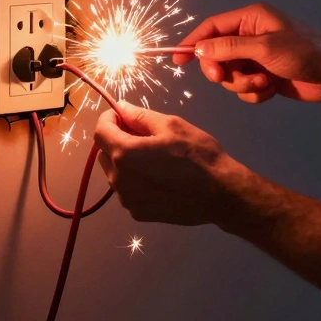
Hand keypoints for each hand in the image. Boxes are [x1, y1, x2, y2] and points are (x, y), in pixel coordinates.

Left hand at [92, 101, 244, 225]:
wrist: (220, 194)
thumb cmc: (198, 155)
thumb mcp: (171, 126)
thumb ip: (140, 116)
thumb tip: (120, 107)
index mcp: (124, 154)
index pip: (100, 131)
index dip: (109, 119)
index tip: (123, 115)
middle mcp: (119, 179)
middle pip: (104, 153)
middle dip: (117, 140)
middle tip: (143, 135)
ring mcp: (127, 199)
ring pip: (115, 173)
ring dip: (125, 161)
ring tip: (154, 158)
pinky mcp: (138, 213)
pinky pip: (127, 190)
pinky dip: (135, 181)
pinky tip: (159, 178)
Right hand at [174, 3, 320, 103]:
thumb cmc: (305, 52)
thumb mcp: (265, 48)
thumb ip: (230, 48)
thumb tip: (201, 48)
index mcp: (251, 19)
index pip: (212, 28)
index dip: (193, 42)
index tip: (177, 60)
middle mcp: (250, 36)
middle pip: (216, 55)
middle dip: (221, 70)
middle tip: (224, 78)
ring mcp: (256, 58)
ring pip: (230, 76)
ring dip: (243, 84)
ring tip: (264, 82)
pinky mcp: (264, 77)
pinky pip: (244, 89)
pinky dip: (255, 93)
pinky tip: (272, 89)